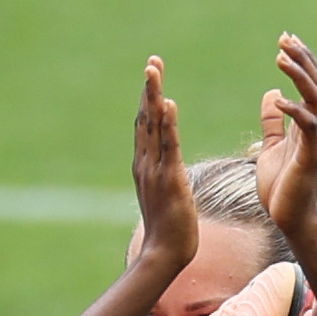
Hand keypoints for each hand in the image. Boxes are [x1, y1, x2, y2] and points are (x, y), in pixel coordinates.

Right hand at [131, 56, 196, 275]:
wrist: (165, 253)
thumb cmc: (171, 229)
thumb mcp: (168, 196)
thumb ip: (166, 177)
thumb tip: (170, 169)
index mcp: (146, 165)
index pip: (146, 124)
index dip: (148, 98)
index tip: (153, 75)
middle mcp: (145, 162)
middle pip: (145, 117)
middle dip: (149, 88)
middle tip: (153, 62)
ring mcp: (155, 170)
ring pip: (152, 126)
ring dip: (153, 97)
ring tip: (154, 71)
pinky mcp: (169, 180)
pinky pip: (168, 147)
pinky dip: (167, 125)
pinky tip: (168, 104)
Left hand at [256, 34, 316, 243]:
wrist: (291, 219)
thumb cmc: (282, 186)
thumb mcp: (271, 145)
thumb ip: (273, 121)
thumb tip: (271, 93)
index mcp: (306, 124)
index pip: (309, 83)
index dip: (300, 59)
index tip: (286, 38)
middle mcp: (315, 128)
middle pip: (316, 83)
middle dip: (302, 59)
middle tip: (285, 38)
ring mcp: (314, 141)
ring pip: (314, 99)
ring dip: (299, 75)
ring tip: (281, 57)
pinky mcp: (309, 156)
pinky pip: (306, 126)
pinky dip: (293, 109)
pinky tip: (278, 98)